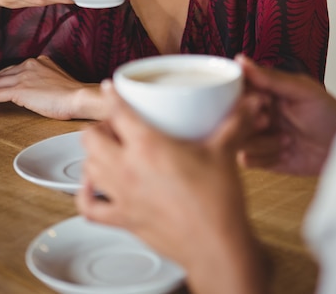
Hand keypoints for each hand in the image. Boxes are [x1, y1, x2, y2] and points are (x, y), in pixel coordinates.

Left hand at [0, 56, 103, 119]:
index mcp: (39, 61)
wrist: (77, 96)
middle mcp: (29, 65)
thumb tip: (35, 91)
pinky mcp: (19, 89)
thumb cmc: (72, 94)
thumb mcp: (56, 81)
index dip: (1, 77)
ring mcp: (23, 76)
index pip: (14, 69)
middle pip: (2, 74)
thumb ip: (43, 80)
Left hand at [77, 85, 268, 293]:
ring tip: (108, 149)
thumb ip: (235, 123)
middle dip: (100, 126)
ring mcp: (121, 196)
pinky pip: (89, 206)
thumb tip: (248, 104)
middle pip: (91, 138)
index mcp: (148, 146)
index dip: (111, 95)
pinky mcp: (123, 219)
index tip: (111, 88)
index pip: (117, 111)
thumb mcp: (224, 152)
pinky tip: (93, 186)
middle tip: (116, 125)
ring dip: (93, 155)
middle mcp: (127, 169)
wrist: (217, 248)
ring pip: (87, 167)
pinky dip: (86, 194)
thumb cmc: (218, 203)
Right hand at [236, 54, 335, 174]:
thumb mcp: (301, 90)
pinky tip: (283, 153)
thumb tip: (241, 60)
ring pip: (238, 140)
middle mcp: (257, 114)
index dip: (241, 99)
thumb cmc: (328, 113)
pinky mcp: (264, 159)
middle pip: (231, 118)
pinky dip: (263, 158)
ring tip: (286, 139)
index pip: (235, 92)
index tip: (258, 101)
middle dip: (249, 122)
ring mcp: (259, 137)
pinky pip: (247, 160)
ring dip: (261, 142)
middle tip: (269, 121)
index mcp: (263, 93)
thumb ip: (270, 77)